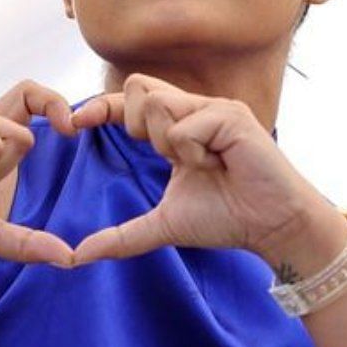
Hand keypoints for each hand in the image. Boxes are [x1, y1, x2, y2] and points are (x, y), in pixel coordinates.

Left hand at [68, 74, 345, 272]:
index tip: (74, 124)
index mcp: (179, 126)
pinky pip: (186, 126)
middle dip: (139, 127)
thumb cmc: (228, 219)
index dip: (100, 107)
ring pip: (157, 103)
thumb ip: (121, 235)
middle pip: (137, 89)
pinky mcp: (232, 116)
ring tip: (203, 165)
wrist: (272, 227)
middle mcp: (196, 108)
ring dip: (169, 144)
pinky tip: (219, 165)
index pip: (129, 101)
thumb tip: (76, 257)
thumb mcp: (164, 224)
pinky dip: (193, 152)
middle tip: (169, 159)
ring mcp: (215, 108)